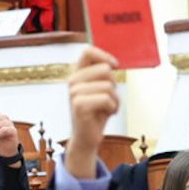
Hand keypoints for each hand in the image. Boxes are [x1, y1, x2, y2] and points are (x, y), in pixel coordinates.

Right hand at [65, 46, 119, 174]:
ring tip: (108, 109)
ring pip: (108, 86)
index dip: (104, 55)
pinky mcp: (79, 105)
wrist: (87, 138)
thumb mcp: (102, 90)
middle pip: (105, 70)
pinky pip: (107, 99)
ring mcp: (74, 93)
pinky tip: (106, 115)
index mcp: (77, 74)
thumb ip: (104, 76)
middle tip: (109, 99)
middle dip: (114, 85)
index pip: (87, 51)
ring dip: (115, 99)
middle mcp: (73, 81)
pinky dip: (113, 108)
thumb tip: (113, 63)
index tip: (115, 66)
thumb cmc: (97, 113)